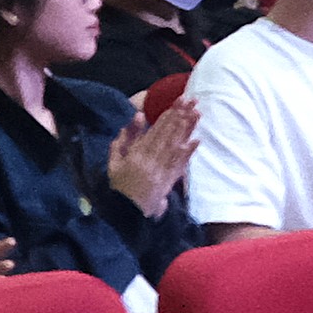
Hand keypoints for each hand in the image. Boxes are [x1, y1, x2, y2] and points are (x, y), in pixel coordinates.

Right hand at [105, 77, 200, 213]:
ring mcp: (162, 170)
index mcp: (137, 153)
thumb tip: (139, 116)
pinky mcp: (169, 181)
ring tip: (197, 113)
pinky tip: (197, 140)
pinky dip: (189, 152)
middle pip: (170, 133)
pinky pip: (180, 164)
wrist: (125, 212)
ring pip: (177, 145)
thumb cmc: (118, 185)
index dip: (169, 114)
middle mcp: (152, 160)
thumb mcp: (114, 159)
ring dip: (188, 128)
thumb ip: (125, 137)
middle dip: (182, 115)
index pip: (157, 129)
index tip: (179, 100)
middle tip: (193, 100)